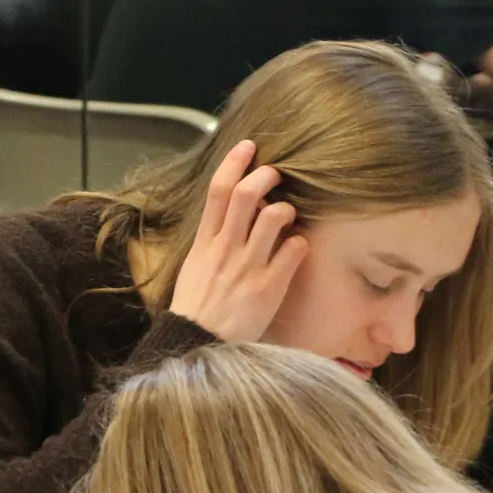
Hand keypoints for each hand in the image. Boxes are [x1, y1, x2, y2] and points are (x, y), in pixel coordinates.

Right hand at [165, 139, 306, 342]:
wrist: (197, 346)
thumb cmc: (196, 309)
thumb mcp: (194, 269)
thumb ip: (212, 241)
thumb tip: (231, 218)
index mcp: (205, 243)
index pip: (218, 191)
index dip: (234, 162)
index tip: (249, 146)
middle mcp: (226, 249)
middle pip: (246, 195)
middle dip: (265, 176)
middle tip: (276, 173)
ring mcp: (248, 267)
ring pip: (274, 217)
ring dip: (286, 208)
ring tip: (287, 215)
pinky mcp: (268, 288)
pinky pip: (293, 251)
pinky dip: (299, 244)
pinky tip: (296, 248)